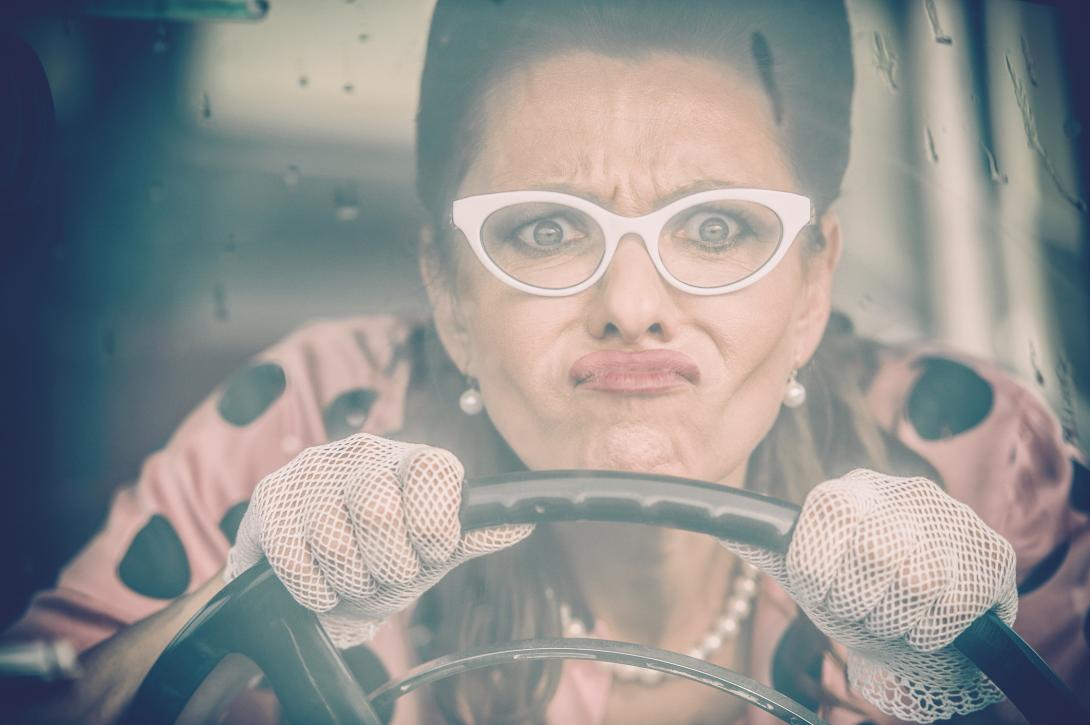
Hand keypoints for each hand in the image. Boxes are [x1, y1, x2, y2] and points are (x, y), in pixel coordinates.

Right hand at [225, 432, 532, 647]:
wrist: (320, 580)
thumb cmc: (384, 556)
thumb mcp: (435, 550)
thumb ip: (473, 534)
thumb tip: (522, 522)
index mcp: (411, 460)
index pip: (434, 472)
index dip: (432, 526)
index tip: (428, 552)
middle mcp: (362, 454)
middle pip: (377, 508)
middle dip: (387, 564)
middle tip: (386, 574)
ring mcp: (311, 472)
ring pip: (332, 539)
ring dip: (349, 582)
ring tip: (352, 579)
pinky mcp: (268, 500)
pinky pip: (292, 556)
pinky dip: (313, 589)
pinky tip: (320, 584)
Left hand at [724, 470, 1017, 721]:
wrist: (920, 625)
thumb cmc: (856, 595)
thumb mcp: (807, 574)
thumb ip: (766, 548)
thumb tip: (718, 523)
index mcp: (847, 494)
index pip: (826, 523)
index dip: (822, 577)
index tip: (823, 596)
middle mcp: (901, 491)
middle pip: (873, 553)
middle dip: (859, 604)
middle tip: (861, 614)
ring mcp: (950, 516)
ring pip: (917, 578)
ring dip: (895, 620)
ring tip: (891, 619)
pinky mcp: (991, 550)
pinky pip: (954, 602)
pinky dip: (930, 631)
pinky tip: (925, 624)